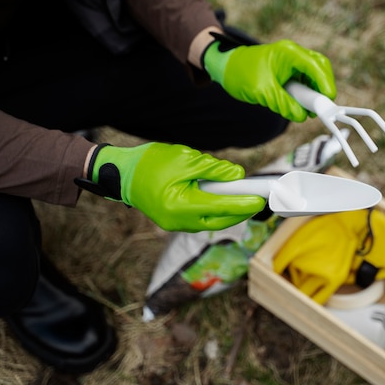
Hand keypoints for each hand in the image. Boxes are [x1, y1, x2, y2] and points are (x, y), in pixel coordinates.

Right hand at [76, 143, 265, 231]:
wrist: (122, 174)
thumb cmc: (150, 163)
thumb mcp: (185, 159)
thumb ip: (214, 169)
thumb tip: (238, 176)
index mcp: (180, 205)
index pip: (221, 207)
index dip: (244, 203)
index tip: (262, 199)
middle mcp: (179, 221)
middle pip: (220, 221)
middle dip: (241, 211)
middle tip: (259, 200)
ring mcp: (176, 225)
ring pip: (212, 223)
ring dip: (229, 212)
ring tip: (246, 199)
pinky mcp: (175, 222)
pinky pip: (202, 220)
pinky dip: (216, 212)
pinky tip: (226, 201)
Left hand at [203, 37, 336, 121]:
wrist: (225, 66)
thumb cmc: (240, 73)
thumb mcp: (261, 91)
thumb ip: (283, 103)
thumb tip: (301, 116)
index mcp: (288, 53)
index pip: (315, 66)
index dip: (324, 84)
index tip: (327, 102)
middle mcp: (294, 54)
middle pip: (320, 68)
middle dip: (323, 88)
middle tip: (320, 109)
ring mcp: (293, 62)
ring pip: (314, 76)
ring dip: (314, 93)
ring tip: (307, 110)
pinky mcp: (290, 71)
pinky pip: (305, 82)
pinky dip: (306, 94)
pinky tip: (299, 105)